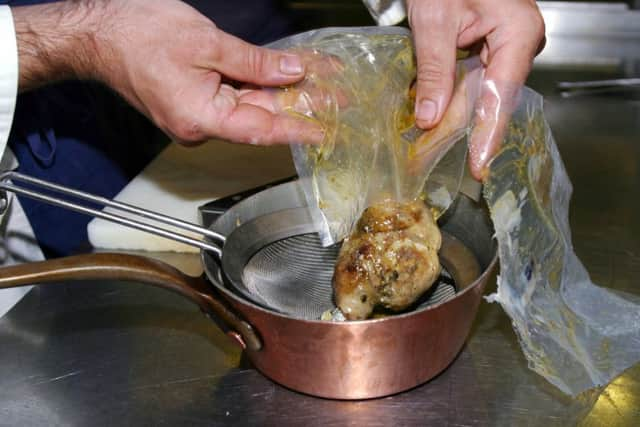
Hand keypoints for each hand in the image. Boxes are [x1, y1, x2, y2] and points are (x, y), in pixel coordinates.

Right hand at [12, 0, 321, 145]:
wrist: (96, 34)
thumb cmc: (136, 35)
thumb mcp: (206, 43)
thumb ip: (253, 63)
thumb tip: (290, 72)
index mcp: (201, 119)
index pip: (262, 130)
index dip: (299, 129)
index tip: (328, 131)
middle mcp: (201, 126)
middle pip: (262, 117)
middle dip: (302, 104)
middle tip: (339, 97)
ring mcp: (198, 115)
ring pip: (252, 105)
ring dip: (285, 93)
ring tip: (324, 82)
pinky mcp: (196, 102)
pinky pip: (236, 96)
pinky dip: (262, 86)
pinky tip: (287, 75)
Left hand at [406, 0, 544, 179]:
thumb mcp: (434, 21)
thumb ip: (434, 71)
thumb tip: (429, 117)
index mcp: (519, 34)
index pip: (501, 95)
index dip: (488, 134)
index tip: (479, 165)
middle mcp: (519, 44)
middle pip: (489, 99)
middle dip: (465, 132)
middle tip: (448, 164)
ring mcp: (506, 48)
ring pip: (479, 94)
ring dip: (454, 119)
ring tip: (434, 149)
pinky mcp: (489, 50)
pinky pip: (472, 82)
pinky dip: (451, 99)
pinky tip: (435, 120)